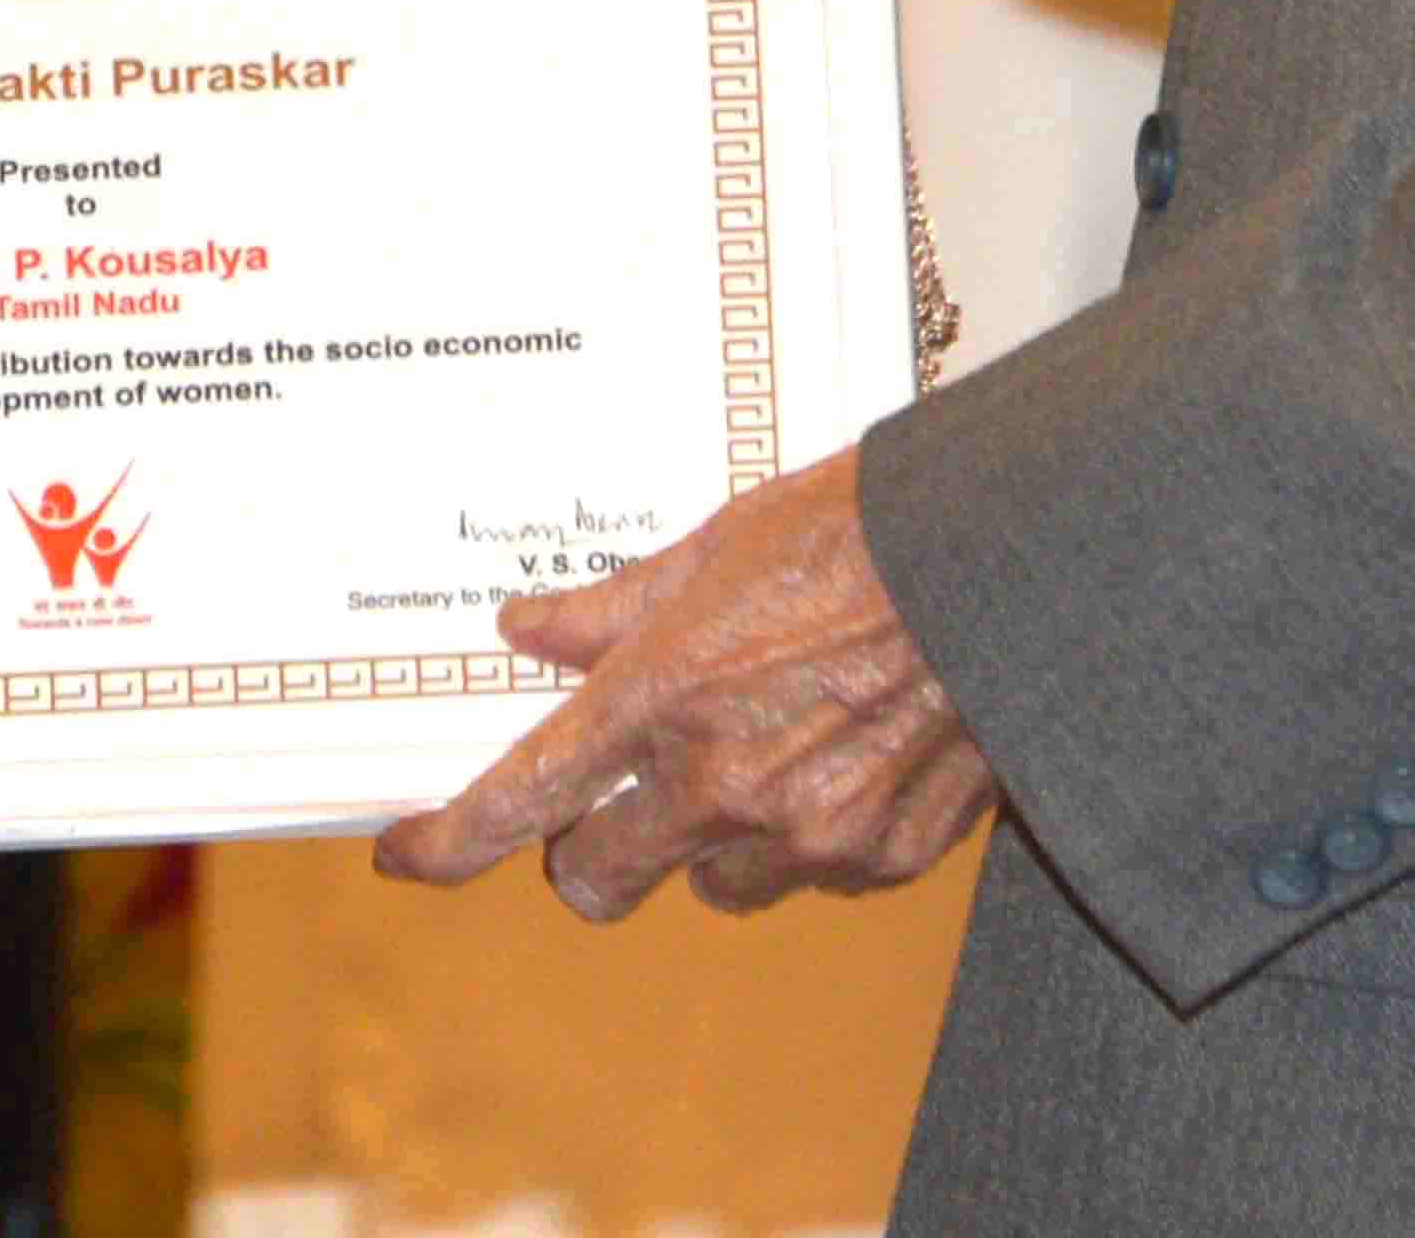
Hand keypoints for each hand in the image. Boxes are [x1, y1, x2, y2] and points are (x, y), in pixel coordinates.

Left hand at [374, 449, 989, 921]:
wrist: (1007, 564)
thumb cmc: (863, 531)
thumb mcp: (718, 545)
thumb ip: (615, 606)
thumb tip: (528, 627)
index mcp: (664, 697)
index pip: (520, 801)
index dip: (446, 842)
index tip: (407, 853)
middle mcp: (722, 784)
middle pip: (600, 881)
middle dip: (592, 851)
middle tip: (612, 800)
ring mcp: (807, 835)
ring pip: (710, 883)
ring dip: (708, 842)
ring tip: (763, 751)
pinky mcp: (882, 859)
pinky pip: (811, 877)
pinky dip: (808, 838)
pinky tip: (845, 756)